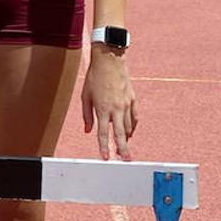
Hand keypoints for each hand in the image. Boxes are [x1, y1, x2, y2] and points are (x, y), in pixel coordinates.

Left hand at [81, 45, 138, 159]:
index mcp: (103, 108)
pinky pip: (134, 117)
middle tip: (125, 160)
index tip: (106, 158)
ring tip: (124, 147)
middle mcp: (116, 108)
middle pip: (120, 134)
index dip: (104, 147)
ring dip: (126, 138)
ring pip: (129, 126)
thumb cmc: (95, 77)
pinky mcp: (132, 98)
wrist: (109, 60)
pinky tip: (130, 131)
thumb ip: (87, 115)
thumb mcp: (85, 96)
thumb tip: (88, 130)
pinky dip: (133, 126)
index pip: (104, 133)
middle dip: (123, 149)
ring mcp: (126, 104)